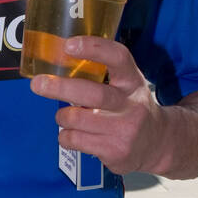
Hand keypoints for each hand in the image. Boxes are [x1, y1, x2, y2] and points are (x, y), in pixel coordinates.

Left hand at [29, 36, 166, 175]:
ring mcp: (124, 130)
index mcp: (132, 82)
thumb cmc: (132, 109)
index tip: (69, 45)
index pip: (118, 58)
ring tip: (65, 117)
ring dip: (62, 116)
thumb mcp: (127, 86)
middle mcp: (131, 105)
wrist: (158, 145)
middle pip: (93, 94)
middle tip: (38, 83)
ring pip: (76, 120)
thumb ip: (102, 75)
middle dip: (61, 88)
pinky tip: (74, 134)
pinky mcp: (114, 152)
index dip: (93, 49)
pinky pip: (74, 140)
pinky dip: (65, 136)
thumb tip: (58, 62)